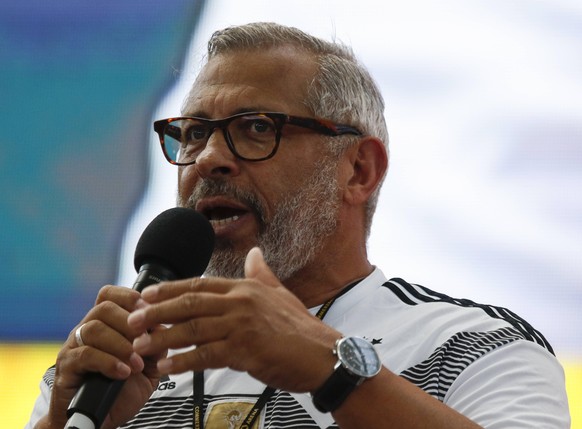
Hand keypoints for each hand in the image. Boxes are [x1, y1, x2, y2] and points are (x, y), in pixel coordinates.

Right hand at [42, 286, 165, 428]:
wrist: (101, 419)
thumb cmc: (123, 389)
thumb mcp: (149, 365)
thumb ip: (156, 344)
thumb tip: (164, 327)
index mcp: (106, 324)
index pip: (110, 295)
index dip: (129, 297)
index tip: (148, 310)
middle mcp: (87, 330)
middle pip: (104, 308)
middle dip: (129, 322)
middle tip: (145, 340)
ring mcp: (73, 346)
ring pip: (94, 329)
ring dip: (121, 345)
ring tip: (137, 363)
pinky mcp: (66, 367)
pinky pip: (85, 355)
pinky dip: (109, 362)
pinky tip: (123, 372)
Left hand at [128, 247, 340, 392]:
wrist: (323, 356)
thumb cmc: (301, 328)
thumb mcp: (280, 293)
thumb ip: (261, 273)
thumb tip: (254, 253)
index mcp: (245, 288)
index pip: (199, 284)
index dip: (170, 289)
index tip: (146, 296)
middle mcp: (241, 302)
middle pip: (189, 303)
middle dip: (157, 312)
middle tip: (133, 321)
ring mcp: (243, 325)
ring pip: (193, 329)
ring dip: (163, 337)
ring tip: (142, 346)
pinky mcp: (246, 349)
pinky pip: (207, 354)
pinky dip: (184, 360)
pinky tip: (168, 366)